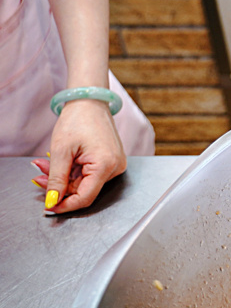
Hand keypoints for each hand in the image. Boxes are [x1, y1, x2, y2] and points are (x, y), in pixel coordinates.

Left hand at [34, 98, 126, 213]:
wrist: (90, 101)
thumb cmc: (78, 120)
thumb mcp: (61, 151)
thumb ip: (57, 179)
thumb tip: (53, 201)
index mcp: (106, 165)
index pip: (85, 197)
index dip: (64, 204)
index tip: (48, 206)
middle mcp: (115, 167)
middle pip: (83, 190)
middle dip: (59, 186)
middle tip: (38, 177)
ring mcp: (114, 164)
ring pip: (83, 183)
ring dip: (63, 177)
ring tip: (45, 162)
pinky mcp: (110, 161)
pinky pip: (88, 174)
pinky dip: (71, 171)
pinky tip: (60, 162)